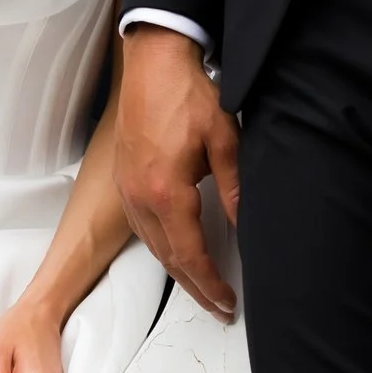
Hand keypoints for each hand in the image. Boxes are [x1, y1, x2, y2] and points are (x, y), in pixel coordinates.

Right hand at [115, 27, 238, 320]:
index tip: (227, 302)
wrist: (153, 64)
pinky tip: (175, 252)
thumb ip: (236, 189)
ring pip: (152, 247)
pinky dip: (161, 249)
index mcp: (166, 193)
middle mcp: (140, 199)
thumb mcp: (224, 141)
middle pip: (168, 260)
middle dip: (195, 288)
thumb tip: (248, 227)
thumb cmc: (187, 96)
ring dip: (178, 272)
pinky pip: (141, 229)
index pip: (190, 255)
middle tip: (218, 308)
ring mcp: (127, 191)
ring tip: (201, 288)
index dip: (210, 285)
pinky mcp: (123, 181)